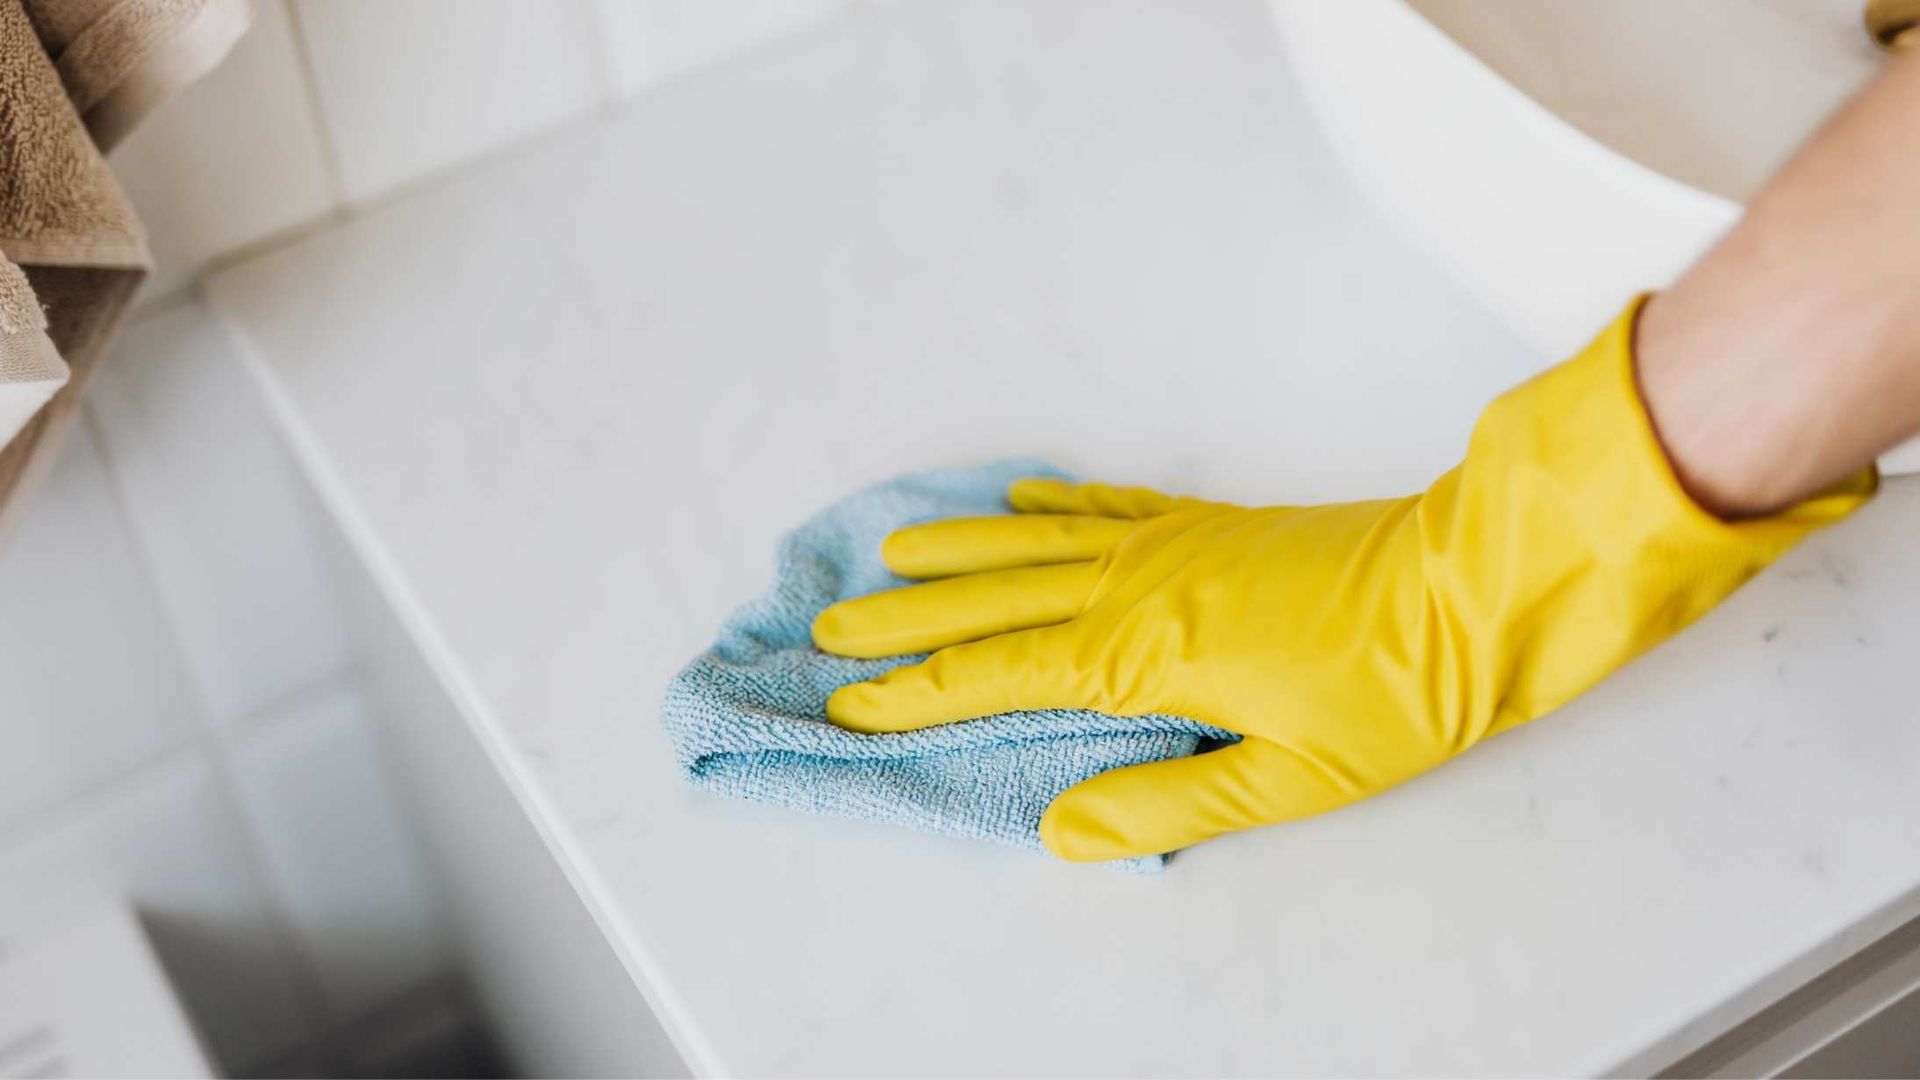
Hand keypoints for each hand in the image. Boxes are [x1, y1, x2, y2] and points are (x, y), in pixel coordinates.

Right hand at [812, 303, 1873, 861]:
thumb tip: (1060, 829)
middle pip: (996, 603)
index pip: (1004, 676)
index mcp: (1148, 655)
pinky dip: (1049, 506)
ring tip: (889, 555)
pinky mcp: (1209, 524)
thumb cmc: (1398, 690)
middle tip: (826, 625)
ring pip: (1034, 546)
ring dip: (956, 554)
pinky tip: (1015, 503)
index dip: (920, 692)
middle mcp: (1141, 588)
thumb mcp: (1292, 778)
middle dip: (906, 619)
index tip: (850, 700)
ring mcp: (1172, 545)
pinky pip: (1105, 508)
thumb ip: (1168, 803)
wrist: (1477, 583)